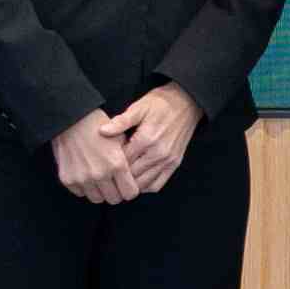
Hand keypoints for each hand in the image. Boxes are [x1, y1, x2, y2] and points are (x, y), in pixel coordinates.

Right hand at [47, 111, 142, 203]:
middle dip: (116, 192)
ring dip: (100, 192)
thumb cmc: (98, 126)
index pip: (130, 193)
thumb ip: (128, 160)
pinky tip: (86, 174)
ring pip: (97, 199)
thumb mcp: (120, 138)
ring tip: (100, 179)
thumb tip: (133, 177)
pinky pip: (81, 193)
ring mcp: (82, 178)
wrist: (71, 119)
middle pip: (114, 199)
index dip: (130, 189)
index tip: (127, 184)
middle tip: (114, 182)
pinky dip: (85, 187)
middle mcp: (100, 174)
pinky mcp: (68, 179)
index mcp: (117, 164)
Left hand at [112, 82, 201, 197]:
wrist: (187, 102)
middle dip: (118, 176)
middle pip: (131, 176)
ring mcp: (168, 161)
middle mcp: (158, 154)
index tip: (104, 160)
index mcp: (146, 139)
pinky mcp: (175, 164)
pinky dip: (145, 186)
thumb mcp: (139, 107)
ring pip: (143, 184)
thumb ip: (121, 121)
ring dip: (131, 184)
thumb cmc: (161, 103)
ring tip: (121, 178)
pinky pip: (157, 185)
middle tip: (109, 171)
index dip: (110, 163)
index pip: (122, 161)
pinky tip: (137, 179)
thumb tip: (102, 131)